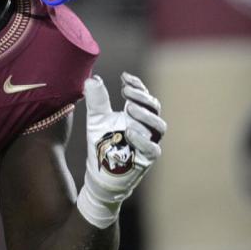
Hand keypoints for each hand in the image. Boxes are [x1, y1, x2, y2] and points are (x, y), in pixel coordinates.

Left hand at [76, 72, 165, 228]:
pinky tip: (129, 131)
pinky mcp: (146, 159)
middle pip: (154, 108)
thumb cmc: (102, 144)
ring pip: (158, 126)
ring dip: (145, 115)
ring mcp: (149, 143)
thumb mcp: (97, 119)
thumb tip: (92, 79)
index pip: (144, 96)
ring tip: (128, 108)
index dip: (138, 85)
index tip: (125, 77)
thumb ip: (97, 101)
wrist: (100, 172)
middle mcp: (146, 127)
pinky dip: (142, 139)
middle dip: (141, 97)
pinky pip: (152, 148)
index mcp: (137, 115)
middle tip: (126, 92)